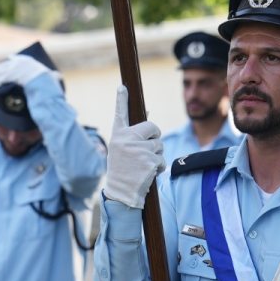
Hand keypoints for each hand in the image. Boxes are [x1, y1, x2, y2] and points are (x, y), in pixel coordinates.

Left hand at [0, 54, 59, 91]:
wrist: (44, 86)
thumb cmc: (49, 83)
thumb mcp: (52, 77)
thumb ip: (52, 75)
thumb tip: (57, 75)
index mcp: (28, 60)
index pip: (14, 59)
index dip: (9, 63)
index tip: (5, 66)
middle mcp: (19, 61)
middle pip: (5, 66)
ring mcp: (14, 68)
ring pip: (1, 73)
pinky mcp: (10, 75)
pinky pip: (0, 80)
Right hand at [105, 86, 163, 208]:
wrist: (121, 193)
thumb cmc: (122, 171)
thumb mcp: (122, 151)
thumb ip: (133, 135)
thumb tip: (148, 113)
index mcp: (118, 136)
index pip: (120, 114)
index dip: (121, 99)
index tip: (122, 87)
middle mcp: (126, 139)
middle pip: (153, 128)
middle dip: (154, 138)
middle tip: (145, 151)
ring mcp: (138, 149)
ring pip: (159, 145)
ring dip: (156, 156)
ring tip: (142, 166)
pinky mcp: (149, 160)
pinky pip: (161, 159)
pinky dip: (158, 167)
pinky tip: (147, 174)